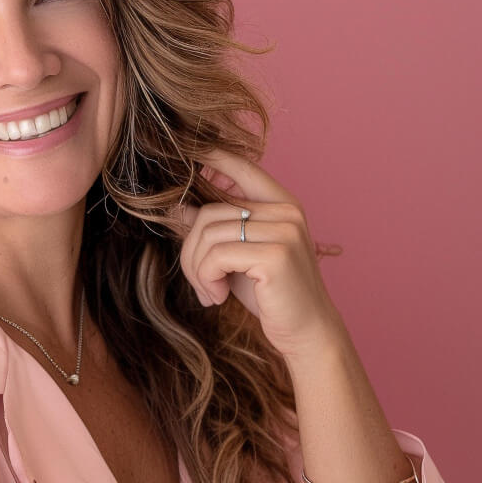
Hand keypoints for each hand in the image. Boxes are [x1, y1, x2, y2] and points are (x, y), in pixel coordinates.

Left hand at [173, 147, 344, 361]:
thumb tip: (174, 207)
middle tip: (199, 281)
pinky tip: (216, 297)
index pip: (240, 165)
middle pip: (208, 211)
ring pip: (208, 234)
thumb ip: (215, 230)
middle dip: (190, 249)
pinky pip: (215, 256)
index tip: (186, 151)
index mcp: (280, 204)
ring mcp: (283, 230)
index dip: (210, 155)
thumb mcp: (238, 256)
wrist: (307, 332)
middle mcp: (285, 211)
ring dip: (196, 270)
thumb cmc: (270, 294)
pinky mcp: (276, 255)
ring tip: (209, 292)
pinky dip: (205, 279)